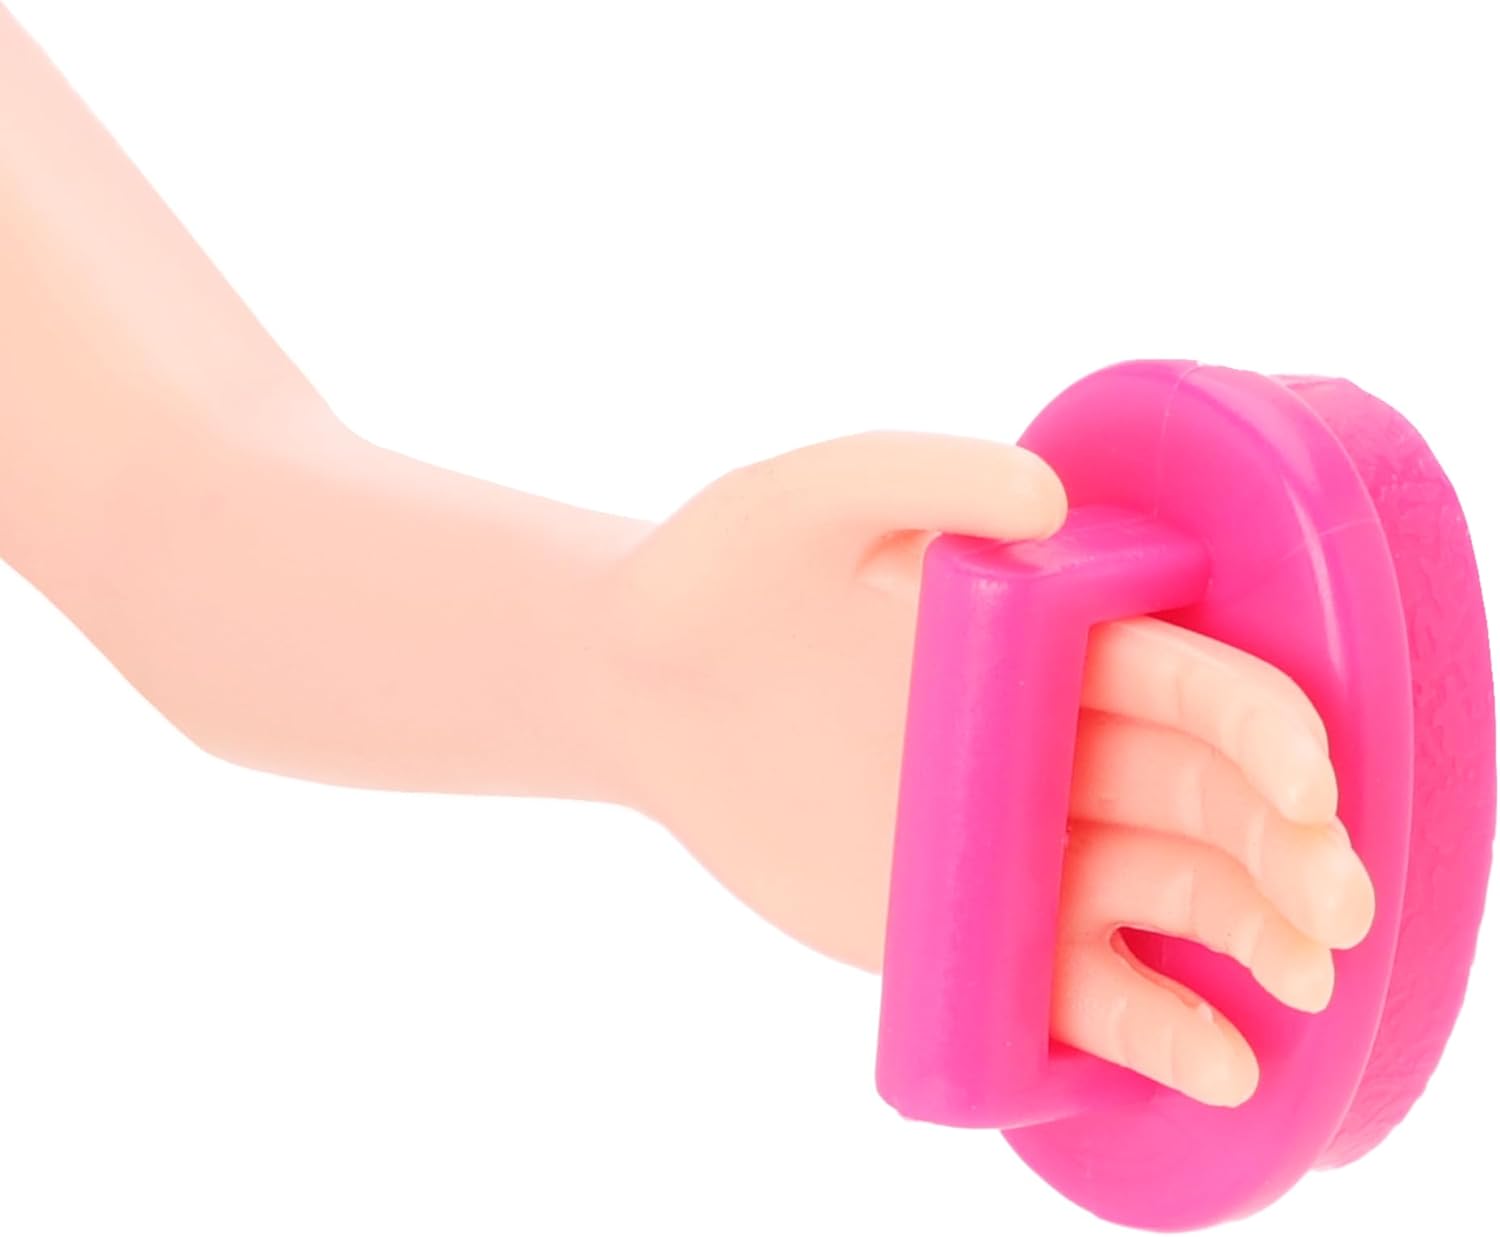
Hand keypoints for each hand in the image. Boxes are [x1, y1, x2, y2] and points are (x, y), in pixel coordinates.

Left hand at [604, 433, 1372, 1105]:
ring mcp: (1022, 841)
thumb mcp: (801, 500)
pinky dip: (1158, 1028)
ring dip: (1250, 935)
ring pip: (1170, 892)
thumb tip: (1046, 495)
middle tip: (1332, 904)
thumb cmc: (716, 574)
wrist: (634, 683)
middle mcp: (1057, 739)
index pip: (1188, 682)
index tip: (1303, 782)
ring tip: (1301, 981)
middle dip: (1283, 844)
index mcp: (1051, 637)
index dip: (1258, 728)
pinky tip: (1222, 1066)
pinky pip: (1082, 986)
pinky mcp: (971, 927)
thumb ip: (913, 473)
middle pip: (1203, 795)